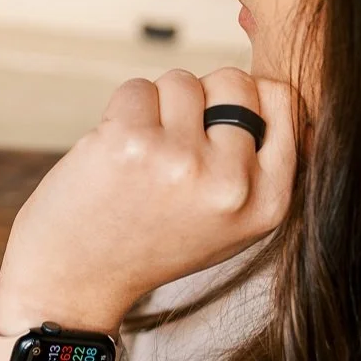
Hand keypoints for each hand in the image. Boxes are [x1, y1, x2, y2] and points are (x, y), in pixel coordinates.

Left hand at [0, 68, 298, 333]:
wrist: (77, 279)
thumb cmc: (151, 243)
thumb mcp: (229, 224)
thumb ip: (259, 167)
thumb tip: (273, 93)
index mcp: (268, 203)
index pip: (284, 100)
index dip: (248, 97)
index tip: (218, 121)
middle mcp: (231, 184)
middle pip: (232, 81)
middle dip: (202, 99)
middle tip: (173, 147)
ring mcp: (181, 160)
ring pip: (182, 81)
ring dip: (158, 108)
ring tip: (142, 159)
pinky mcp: (131, 142)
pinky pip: (138, 88)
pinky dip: (123, 112)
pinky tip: (115, 155)